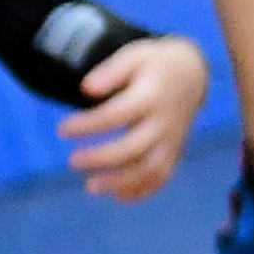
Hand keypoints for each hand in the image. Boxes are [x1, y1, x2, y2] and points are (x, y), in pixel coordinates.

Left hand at [49, 31, 205, 196]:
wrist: (191, 74)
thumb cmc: (153, 65)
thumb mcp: (134, 55)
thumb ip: (111, 71)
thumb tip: (86, 89)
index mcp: (151, 96)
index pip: (116, 115)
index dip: (88, 125)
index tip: (62, 130)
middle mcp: (164, 122)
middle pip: (134, 148)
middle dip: (102, 159)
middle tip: (72, 162)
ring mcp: (172, 140)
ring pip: (151, 169)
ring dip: (121, 183)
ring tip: (90, 187)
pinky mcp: (176, 151)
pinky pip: (164, 177)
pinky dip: (143, 191)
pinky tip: (118, 197)